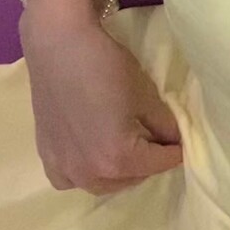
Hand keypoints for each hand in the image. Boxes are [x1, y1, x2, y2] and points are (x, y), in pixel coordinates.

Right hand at [21, 16, 183, 194]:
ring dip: (119, 174)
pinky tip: (91, 156)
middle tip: (156, 143)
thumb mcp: (146, 95)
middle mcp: (89, 172)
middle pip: (131, 178)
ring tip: (127, 150)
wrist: (58, 45)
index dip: (176, 151)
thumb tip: (176, 140)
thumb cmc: (106, 66)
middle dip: (147, 163)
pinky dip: (85, 174)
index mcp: (118, 158)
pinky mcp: (45, 155)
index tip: (183, 142)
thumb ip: (165, 125)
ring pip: (101, 184)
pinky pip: (69, 179)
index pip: (159, 163)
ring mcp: (64, 167)